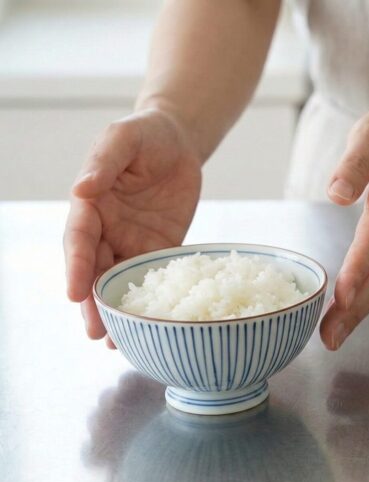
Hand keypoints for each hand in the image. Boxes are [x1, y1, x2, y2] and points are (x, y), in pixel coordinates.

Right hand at [64, 108, 201, 344]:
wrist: (178, 140)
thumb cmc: (145, 135)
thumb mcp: (123, 139)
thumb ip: (104, 162)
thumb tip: (81, 188)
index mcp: (91, 205)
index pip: (79, 240)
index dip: (75, 267)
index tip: (72, 293)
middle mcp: (107, 228)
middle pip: (96, 271)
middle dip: (93, 303)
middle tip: (95, 333)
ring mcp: (133, 241)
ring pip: (121, 282)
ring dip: (118, 311)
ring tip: (118, 343)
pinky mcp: (162, 248)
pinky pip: (156, 277)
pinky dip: (152, 301)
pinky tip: (152, 325)